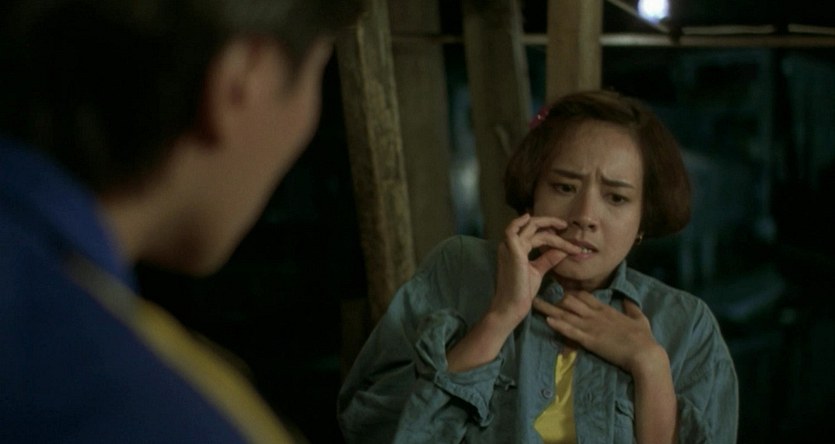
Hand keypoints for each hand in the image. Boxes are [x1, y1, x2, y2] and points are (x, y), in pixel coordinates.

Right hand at [488, 214, 580, 331]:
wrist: (513, 306)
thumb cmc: (522, 290)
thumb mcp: (538, 270)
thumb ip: (548, 259)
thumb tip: (562, 250)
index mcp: (516, 249)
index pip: (534, 234)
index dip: (550, 232)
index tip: (565, 234)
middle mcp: (511, 245)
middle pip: (531, 226)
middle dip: (550, 222)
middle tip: (565, 225)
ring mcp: (510, 248)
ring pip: (529, 228)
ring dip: (546, 223)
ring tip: (562, 225)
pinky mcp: (512, 252)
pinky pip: (511, 231)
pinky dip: (518, 222)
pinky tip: (529, 218)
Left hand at [532, 292, 662, 373]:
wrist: (645, 354)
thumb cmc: (644, 338)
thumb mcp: (640, 319)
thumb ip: (632, 309)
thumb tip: (629, 300)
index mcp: (606, 310)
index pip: (584, 296)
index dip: (571, 293)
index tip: (559, 291)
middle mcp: (595, 315)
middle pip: (571, 301)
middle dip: (554, 299)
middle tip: (538, 295)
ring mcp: (591, 327)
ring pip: (566, 314)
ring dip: (549, 309)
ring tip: (534, 303)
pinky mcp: (590, 340)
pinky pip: (571, 331)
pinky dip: (559, 326)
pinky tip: (547, 320)